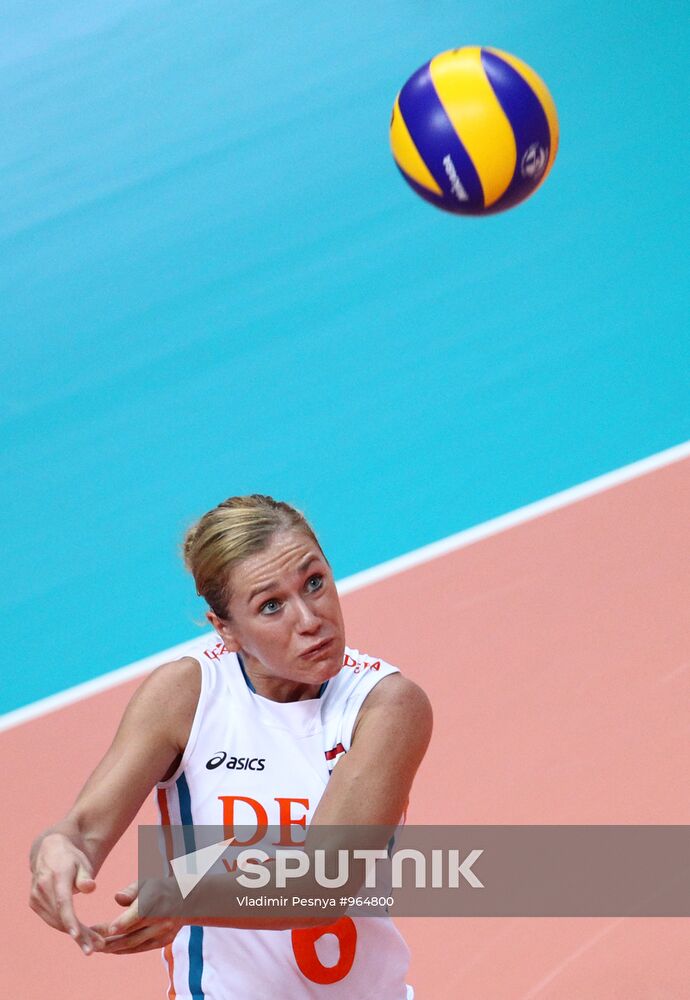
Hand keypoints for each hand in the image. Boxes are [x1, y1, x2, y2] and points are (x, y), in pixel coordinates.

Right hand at [29, 832, 104, 954]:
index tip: (77, 936)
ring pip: (56, 922)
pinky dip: (66, 928)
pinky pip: (51, 920)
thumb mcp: (82, 862)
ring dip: (75, 935)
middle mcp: (42, 887)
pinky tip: (81, 934)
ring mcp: (35, 896)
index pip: (62, 902)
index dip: (70, 921)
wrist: (50, 851)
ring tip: (94, 943)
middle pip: (61, 917)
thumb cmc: (71, 858)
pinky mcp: (34, 903)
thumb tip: (91, 888)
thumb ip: (85, 876)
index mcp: (56, 875)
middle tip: (98, 945)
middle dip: (79, 934)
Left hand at [93, 880, 182, 954]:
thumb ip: (131, 890)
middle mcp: (161, 919)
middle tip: (89, 940)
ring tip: (97, 947)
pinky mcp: (164, 941)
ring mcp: (163, 932)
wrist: (188, 900)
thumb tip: (116, 898)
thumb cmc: (161, 888)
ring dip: (114, 947)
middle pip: (131, 932)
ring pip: (134, 943)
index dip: (119, 923)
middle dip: (108, 938)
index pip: (136, 915)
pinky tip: (112, 949)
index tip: (99, 930)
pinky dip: (125, 950)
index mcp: (156, 901)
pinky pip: (141, 948)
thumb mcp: (148, 882)